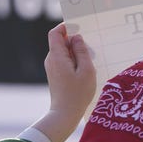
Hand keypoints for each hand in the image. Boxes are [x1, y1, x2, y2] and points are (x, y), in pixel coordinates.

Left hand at [33, 23, 96, 141]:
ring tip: (90, 62)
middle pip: (61, 41)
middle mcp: (51, 59)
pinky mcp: (56, 74)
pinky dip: (74, 60)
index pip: (55, 33)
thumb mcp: (86, 70)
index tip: (80, 27)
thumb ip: (82, 51)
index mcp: (56, 56)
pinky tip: (84, 70)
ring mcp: (52, 67)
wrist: (65, 114)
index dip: (66, 26)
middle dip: (75, 41)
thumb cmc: (78, 93)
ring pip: (64, 52)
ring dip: (76, 52)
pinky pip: (64, 60)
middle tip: (91, 48)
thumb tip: (76, 37)